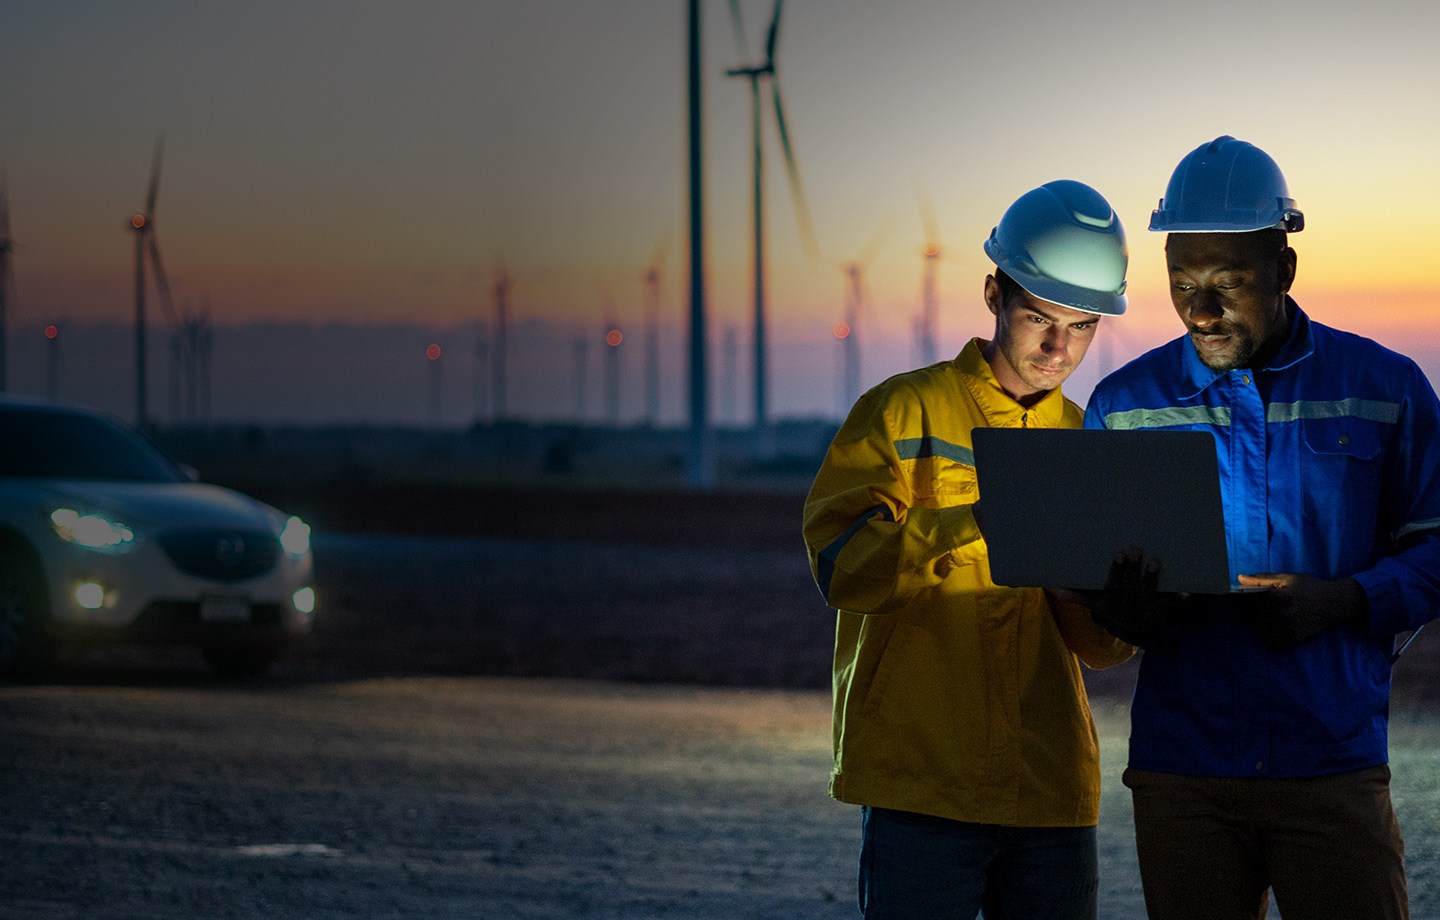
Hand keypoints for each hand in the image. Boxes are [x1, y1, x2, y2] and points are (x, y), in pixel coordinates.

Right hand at [1087, 549, 1186, 646]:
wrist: (1135, 632)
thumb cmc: (1114, 609)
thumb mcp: (1096, 605)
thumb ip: (1080, 597)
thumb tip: (1058, 592)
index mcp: (1110, 606)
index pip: (1111, 588)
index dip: (1115, 572)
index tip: (1118, 554)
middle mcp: (1126, 612)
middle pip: (1129, 590)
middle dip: (1132, 570)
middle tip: (1136, 550)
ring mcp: (1143, 614)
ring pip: (1147, 597)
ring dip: (1151, 580)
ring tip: (1155, 562)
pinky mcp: (1159, 616)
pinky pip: (1167, 607)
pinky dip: (1176, 599)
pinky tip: (1185, 590)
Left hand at [1238, 572, 1366, 649]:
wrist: (1334, 603)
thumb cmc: (1309, 587)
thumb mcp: (1287, 578)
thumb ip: (1262, 579)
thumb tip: (1240, 579)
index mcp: (1279, 598)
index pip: (1252, 602)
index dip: (1254, 599)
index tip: (1261, 598)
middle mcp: (1283, 615)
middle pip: (1256, 616)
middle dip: (1259, 611)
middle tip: (1272, 606)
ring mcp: (1288, 629)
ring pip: (1262, 629)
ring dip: (1264, 623)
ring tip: (1277, 616)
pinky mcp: (1294, 640)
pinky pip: (1272, 642)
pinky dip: (1271, 637)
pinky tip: (1279, 627)